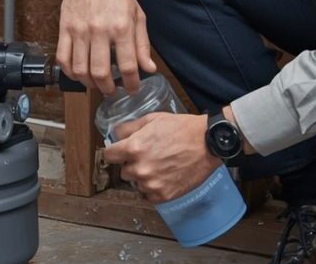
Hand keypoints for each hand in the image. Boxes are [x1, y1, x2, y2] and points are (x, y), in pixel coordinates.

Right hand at [57, 0, 155, 93]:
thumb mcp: (137, 14)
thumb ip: (142, 44)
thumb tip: (148, 68)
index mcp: (121, 26)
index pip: (127, 66)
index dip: (132, 83)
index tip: (133, 88)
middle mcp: (99, 29)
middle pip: (101, 72)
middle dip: (108, 88)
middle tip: (113, 90)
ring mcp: (79, 29)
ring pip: (80, 69)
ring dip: (89, 83)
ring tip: (96, 83)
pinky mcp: (64, 27)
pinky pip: (63, 58)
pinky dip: (70, 72)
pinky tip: (78, 73)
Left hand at [102, 112, 219, 202]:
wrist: (207, 143)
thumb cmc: (180, 128)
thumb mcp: (151, 119)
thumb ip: (128, 127)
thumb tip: (114, 134)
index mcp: (133, 148)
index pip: (108, 156)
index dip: (114, 152)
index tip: (119, 152)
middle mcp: (139, 168)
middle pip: (123, 171)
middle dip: (131, 164)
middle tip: (147, 156)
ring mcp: (151, 184)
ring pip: (136, 184)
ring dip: (143, 177)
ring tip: (159, 166)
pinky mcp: (164, 195)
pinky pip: (148, 196)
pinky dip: (153, 188)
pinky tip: (163, 177)